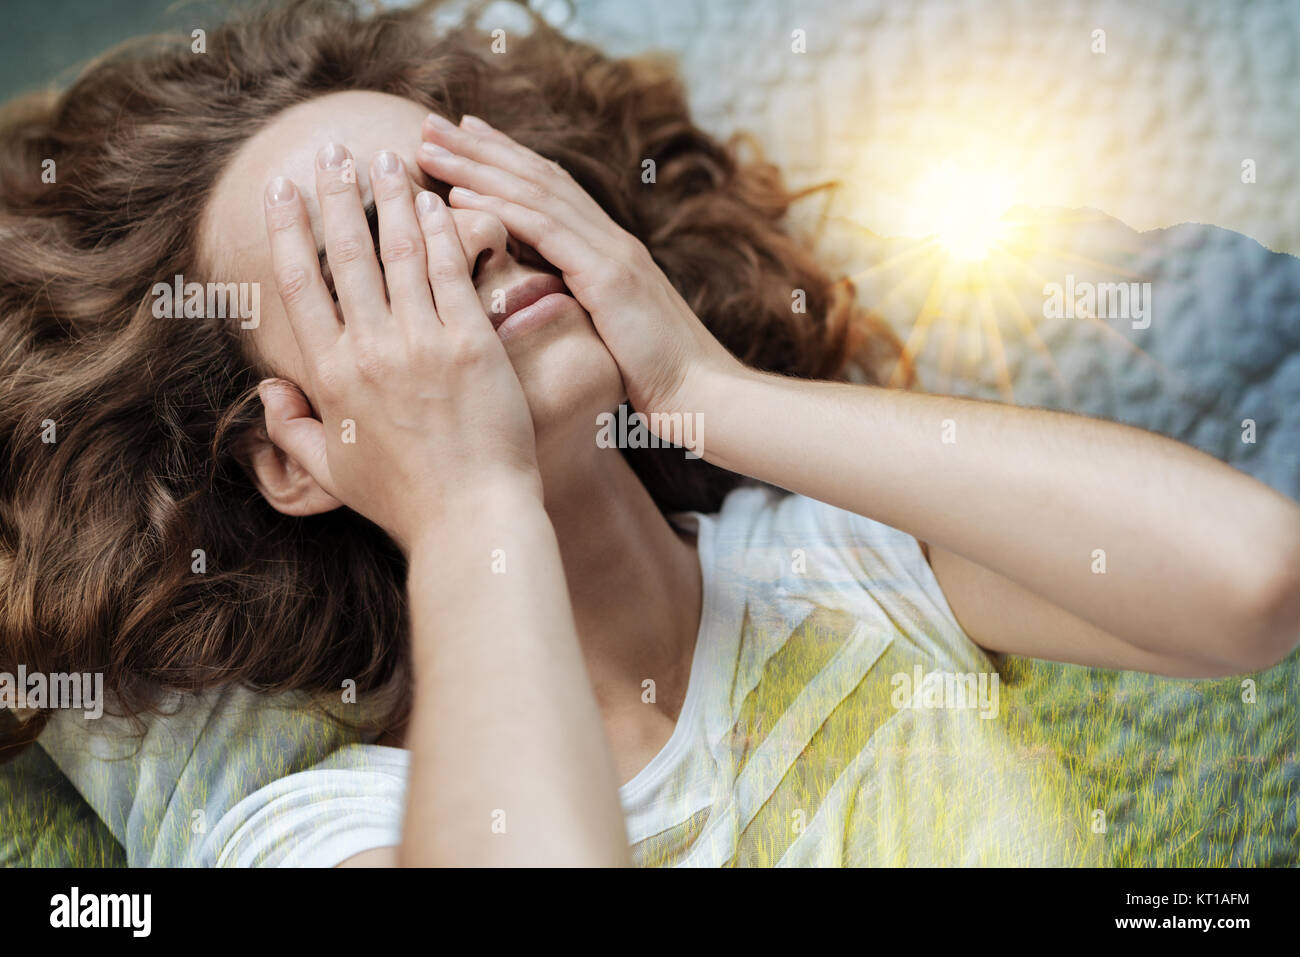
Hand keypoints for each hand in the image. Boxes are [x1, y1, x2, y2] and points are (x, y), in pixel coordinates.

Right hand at [260, 145, 540, 552]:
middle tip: (333, 152)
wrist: (471, 518)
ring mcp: (423, 343)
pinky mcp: (471, 343)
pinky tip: (436, 202)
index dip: (289, 230)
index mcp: (331, 374)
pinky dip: (442, 232)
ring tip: (386, 158)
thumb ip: (291, 430)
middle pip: (346, 253)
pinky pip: (452, 272)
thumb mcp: (330, 471)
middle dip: (337, 195)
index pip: (301, 284)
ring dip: (391, 198)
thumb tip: (268, 393)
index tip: (283, 189)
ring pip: (400, 252)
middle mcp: (370, 349)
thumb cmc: (403, 501)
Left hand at [416, 113, 742, 420]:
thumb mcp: (618, 336)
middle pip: (538, 177)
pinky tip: (458, 195)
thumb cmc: (663, 382)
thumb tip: (553, 307)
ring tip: (431, 144)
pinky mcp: (608, 277)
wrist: (707, 397)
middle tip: (432, 123)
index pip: (553, 190)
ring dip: (477, 165)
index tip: (467, 138)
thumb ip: (588, 310)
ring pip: (533, 193)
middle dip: (482, 148)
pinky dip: (498, 207)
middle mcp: (612, 240)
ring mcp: (612, 253)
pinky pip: (543, 231)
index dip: (508, 159)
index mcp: (612, 253)